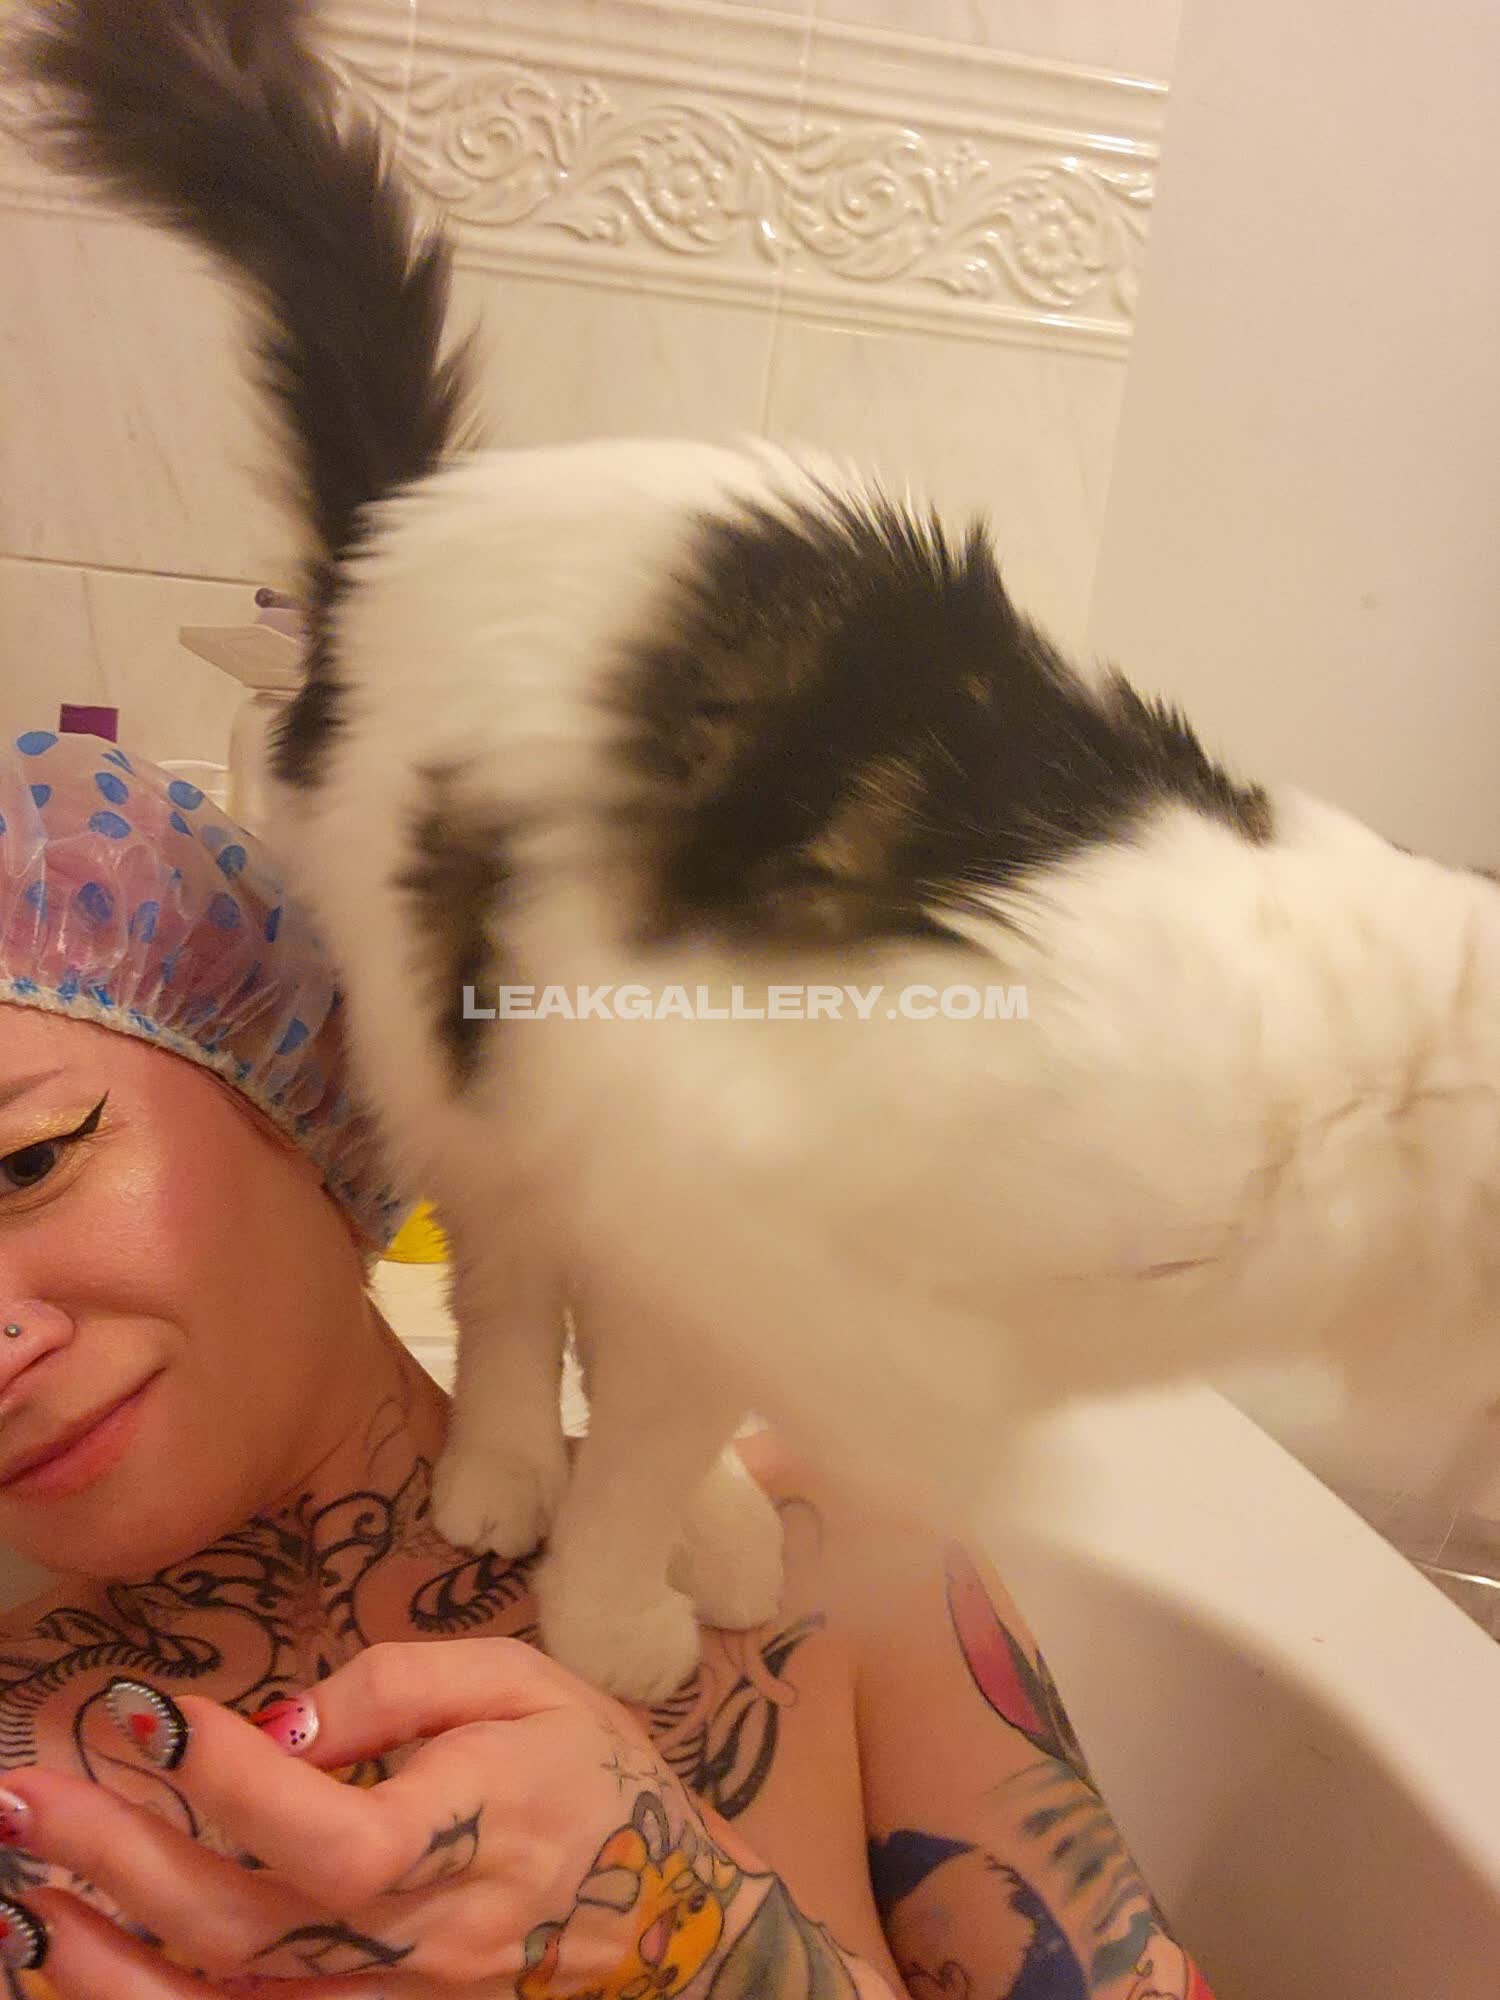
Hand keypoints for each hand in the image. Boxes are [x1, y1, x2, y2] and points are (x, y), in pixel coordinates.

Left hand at [0, 1637, 868, 1997]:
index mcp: (474, 1835)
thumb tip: (280, 1720)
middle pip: (249, 1926)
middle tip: (22, 1790)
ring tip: (16, 1889)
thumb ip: (404, 1686)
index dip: (234, 1786)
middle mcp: (423, 1944)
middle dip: (120, 1858)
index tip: (149, 1713)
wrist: (667, 1924)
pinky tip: (71, 1958)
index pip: (334, 1837)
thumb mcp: (524, 1682)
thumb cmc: (592, 1776)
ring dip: (103, 1952)